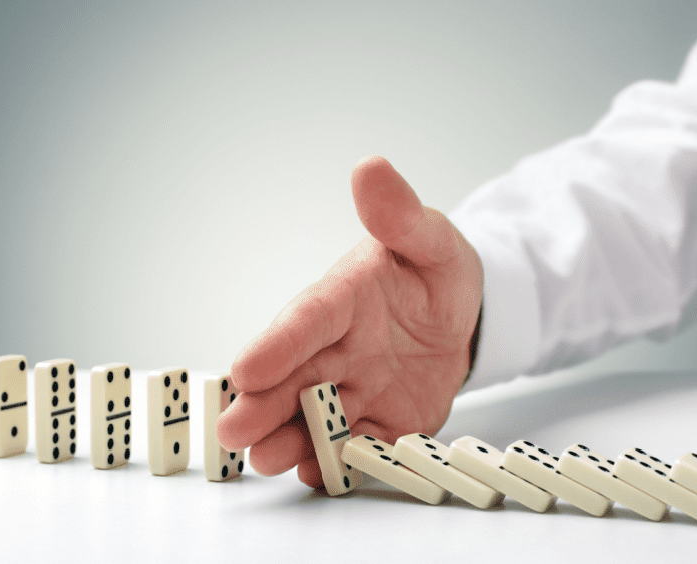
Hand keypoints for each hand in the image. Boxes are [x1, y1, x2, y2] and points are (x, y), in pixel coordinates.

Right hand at [216, 156, 483, 487]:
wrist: (464, 318)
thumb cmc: (436, 270)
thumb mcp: (429, 238)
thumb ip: (400, 215)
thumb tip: (370, 168)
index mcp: (342, 298)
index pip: (307, 319)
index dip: (277, 343)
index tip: (244, 368)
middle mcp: (337, 347)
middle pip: (295, 376)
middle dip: (263, 404)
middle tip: (231, 430)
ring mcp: (356, 388)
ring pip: (316, 416)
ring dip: (290, 438)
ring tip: (267, 459)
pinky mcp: (380, 421)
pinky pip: (358, 444)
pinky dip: (340, 461)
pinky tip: (320, 476)